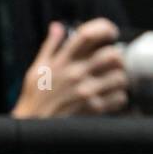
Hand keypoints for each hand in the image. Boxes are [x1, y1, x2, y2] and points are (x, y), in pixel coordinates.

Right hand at [12, 17, 129, 116]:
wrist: (32, 127)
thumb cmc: (35, 97)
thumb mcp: (37, 68)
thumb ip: (49, 46)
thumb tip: (57, 27)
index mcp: (63, 61)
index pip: (87, 34)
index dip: (104, 28)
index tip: (111, 32)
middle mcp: (76, 73)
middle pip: (112, 54)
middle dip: (117, 56)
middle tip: (114, 62)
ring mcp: (86, 91)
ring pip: (120, 76)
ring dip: (120, 78)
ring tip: (113, 80)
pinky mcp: (93, 108)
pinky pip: (119, 98)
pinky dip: (119, 97)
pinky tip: (111, 97)